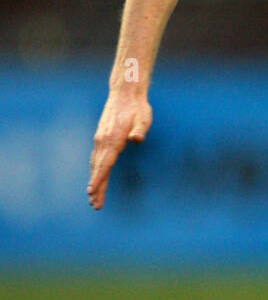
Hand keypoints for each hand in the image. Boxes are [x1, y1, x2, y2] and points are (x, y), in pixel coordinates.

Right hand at [87, 89, 152, 208]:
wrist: (125, 93)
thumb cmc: (138, 107)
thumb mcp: (144, 117)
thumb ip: (141, 129)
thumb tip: (137, 138)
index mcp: (113, 139)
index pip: (105, 163)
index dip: (98, 179)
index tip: (91, 192)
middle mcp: (102, 141)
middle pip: (98, 169)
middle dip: (96, 188)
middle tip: (95, 205)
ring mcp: (100, 139)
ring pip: (95, 164)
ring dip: (94, 181)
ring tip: (93, 198)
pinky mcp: (101, 138)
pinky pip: (97, 158)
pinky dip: (95, 171)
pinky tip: (96, 179)